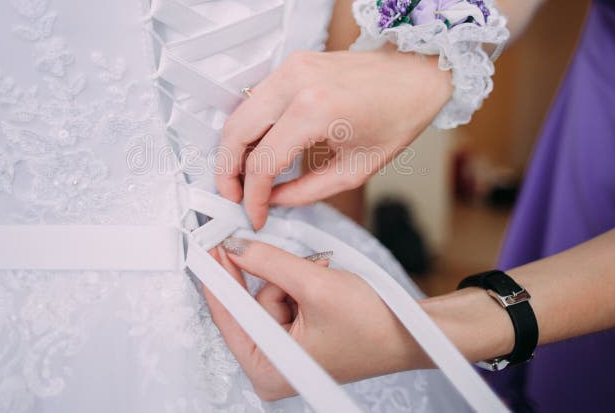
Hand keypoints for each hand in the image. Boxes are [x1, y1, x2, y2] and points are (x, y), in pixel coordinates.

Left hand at [202, 239, 428, 400]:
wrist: (410, 333)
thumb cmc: (372, 324)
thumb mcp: (313, 284)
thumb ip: (268, 261)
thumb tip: (234, 245)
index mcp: (267, 369)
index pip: (227, 313)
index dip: (217, 273)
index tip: (204, 245)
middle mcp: (269, 367)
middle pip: (247, 303)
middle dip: (273, 278)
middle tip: (290, 260)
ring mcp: (281, 354)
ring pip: (265, 296)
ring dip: (290, 278)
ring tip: (320, 281)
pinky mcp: (293, 340)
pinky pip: (280, 300)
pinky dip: (297, 284)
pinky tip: (319, 286)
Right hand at [216, 46, 451, 229]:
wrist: (416, 73)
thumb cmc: (398, 116)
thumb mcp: (356, 169)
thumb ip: (307, 191)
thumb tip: (272, 201)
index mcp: (316, 110)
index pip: (262, 162)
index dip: (252, 196)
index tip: (255, 215)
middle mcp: (295, 83)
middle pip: (236, 132)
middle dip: (227, 172)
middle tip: (233, 198)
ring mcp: (290, 68)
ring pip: (238, 114)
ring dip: (233, 150)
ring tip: (242, 179)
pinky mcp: (290, 63)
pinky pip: (254, 100)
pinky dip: (248, 129)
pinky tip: (257, 152)